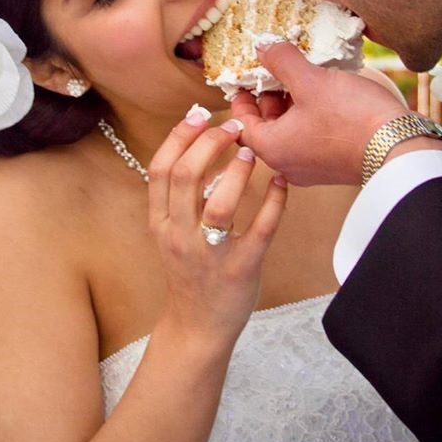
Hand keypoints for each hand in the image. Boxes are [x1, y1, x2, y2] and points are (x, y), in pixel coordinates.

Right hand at [146, 112, 287, 345]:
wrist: (198, 326)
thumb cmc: (190, 270)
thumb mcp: (170, 232)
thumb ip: (179, 196)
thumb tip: (197, 144)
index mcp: (161, 223)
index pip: (160, 170)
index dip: (178, 137)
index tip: (199, 115)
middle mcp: (179, 236)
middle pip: (186, 177)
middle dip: (209, 143)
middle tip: (232, 127)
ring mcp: (210, 254)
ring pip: (219, 204)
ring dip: (237, 171)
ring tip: (251, 152)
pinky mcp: (242, 268)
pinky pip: (261, 229)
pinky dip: (274, 202)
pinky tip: (281, 182)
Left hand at [230, 43, 408, 185]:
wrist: (400, 147)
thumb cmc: (351, 118)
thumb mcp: (311, 81)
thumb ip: (282, 62)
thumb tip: (263, 47)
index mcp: (274, 149)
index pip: (243, 124)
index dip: (241, 98)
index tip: (244, 78)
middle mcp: (289, 164)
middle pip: (267, 127)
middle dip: (270, 97)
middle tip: (276, 70)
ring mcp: (313, 167)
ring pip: (291, 131)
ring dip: (293, 104)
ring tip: (304, 75)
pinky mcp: (335, 164)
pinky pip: (312, 137)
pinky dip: (311, 115)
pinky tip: (326, 93)